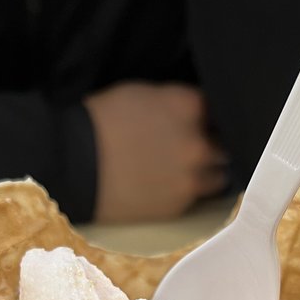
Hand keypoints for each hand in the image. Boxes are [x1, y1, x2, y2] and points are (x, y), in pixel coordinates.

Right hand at [84, 82, 229, 221]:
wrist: (74, 163)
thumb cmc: (101, 121)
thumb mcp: (143, 93)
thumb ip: (176, 102)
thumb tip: (195, 111)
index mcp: (189, 106)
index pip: (219, 108)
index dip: (210, 115)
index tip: (205, 120)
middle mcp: (198, 143)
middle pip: (225, 143)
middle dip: (214, 142)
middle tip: (196, 144)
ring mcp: (191, 178)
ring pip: (220, 175)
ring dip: (209, 170)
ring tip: (189, 168)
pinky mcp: (179, 205)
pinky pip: (198, 197)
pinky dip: (190, 190)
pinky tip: (171, 184)